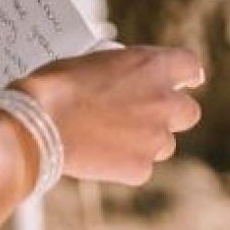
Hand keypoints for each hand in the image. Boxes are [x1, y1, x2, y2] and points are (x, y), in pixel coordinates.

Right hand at [17, 45, 204, 185]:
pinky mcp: (139, 168)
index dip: (186, 74)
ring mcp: (155, 138)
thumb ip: (125, 72)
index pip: (191, 65)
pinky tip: (101, 156)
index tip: (184, 79)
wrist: (38, 123)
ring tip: (112, 137)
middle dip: (171, 113)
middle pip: (188, 111)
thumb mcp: (97, 61)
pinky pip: (142, 167)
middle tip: (146, 114)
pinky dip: (126, 164)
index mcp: (154, 66)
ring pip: (166, 144)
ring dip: (147, 140)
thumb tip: (127, 83)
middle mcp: (164, 101)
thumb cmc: (58, 84)